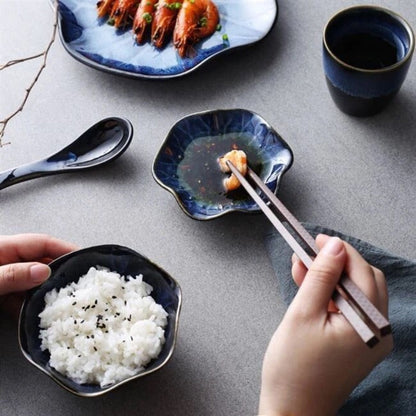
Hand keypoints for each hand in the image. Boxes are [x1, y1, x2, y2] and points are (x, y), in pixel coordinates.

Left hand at [0, 234, 77, 317]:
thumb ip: (12, 274)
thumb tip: (43, 271)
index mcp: (3, 247)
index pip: (42, 243)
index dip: (65, 249)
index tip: (84, 258)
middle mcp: (7, 261)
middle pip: (41, 263)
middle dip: (60, 273)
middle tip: (79, 283)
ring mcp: (4, 280)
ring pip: (34, 283)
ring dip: (47, 293)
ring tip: (63, 302)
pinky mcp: (0, 298)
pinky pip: (22, 299)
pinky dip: (33, 307)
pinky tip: (41, 315)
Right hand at [259, 235, 392, 415]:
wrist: (292, 410)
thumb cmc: (293, 368)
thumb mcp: (302, 314)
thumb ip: (321, 276)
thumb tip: (333, 246)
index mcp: (370, 325)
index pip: (362, 272)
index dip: (339, 250)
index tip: (316, 239)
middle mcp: (379, 331)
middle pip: (363, 280)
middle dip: (335, 263)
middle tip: (307, 255)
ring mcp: (372, 338)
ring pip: (355, 292)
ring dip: (331, 278)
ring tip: (301, 270)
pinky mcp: (360, 342)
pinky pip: (350, 308)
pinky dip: (331, 295)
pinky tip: (309, 288)